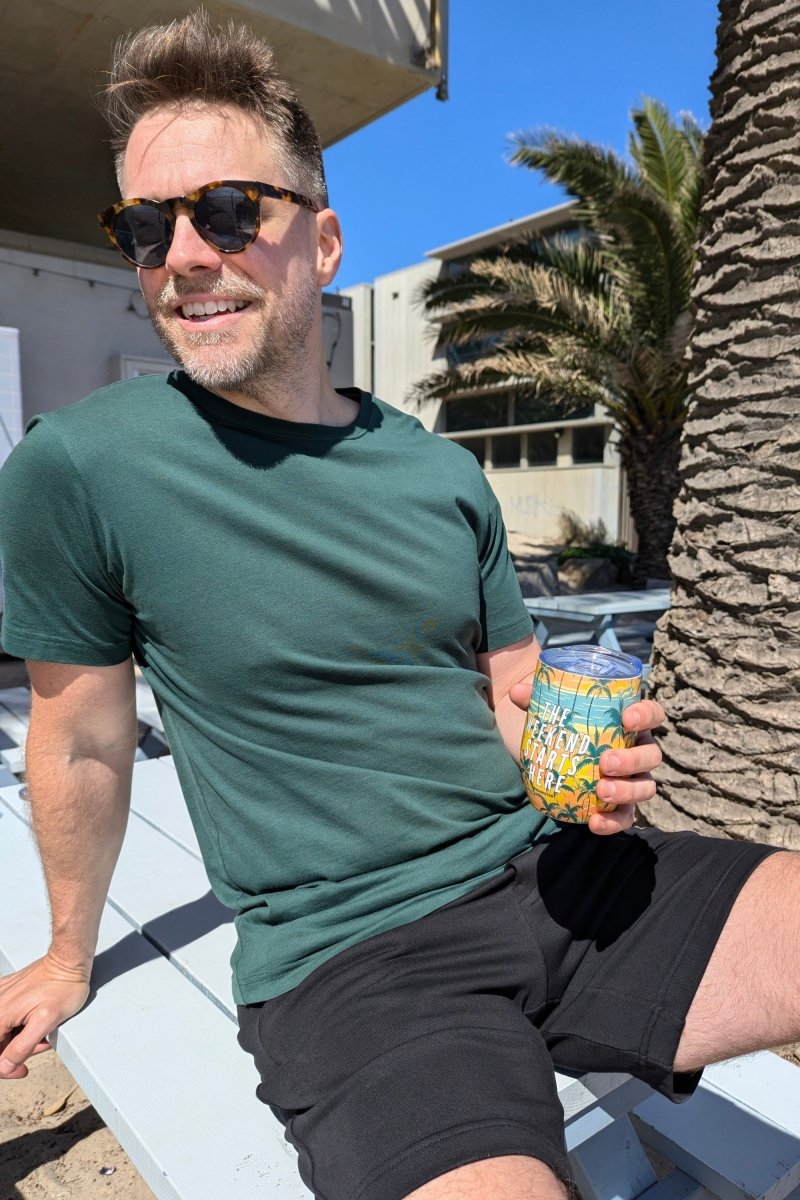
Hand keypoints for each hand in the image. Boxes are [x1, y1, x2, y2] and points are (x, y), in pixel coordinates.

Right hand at [0, 954, 89, 1078]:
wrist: (69, 960)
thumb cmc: (63, 986)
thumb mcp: (46, 1022)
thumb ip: (22, 1047)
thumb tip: (5, 1067)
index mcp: (0, 1015)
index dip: (4, 1068)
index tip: (20, 1070)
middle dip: (16, 1052)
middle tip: (39, 1047)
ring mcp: (1, 997)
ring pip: (3, 1031)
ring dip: (20, 1039)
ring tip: (42, 1035)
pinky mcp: (7, 991)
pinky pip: (6, 1017)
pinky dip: (20, 1026)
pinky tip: (34, 1024)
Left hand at [509, 685, 663, 835]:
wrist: (553, 757)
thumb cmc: (563, 726)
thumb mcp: (551, 710)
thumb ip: (536, 698)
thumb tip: (517, 692)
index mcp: (629, 722)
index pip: (652, 714)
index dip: (646, 715)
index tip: (626, 718)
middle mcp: (637, 750)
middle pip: (651, 755)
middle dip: (632, 760)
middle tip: (606, 762)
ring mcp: (631, 780)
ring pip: (646, 787)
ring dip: (627, 791)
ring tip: (601, 791)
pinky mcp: (618, 805)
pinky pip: (625, 817)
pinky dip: (613, 823)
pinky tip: (594, 823)